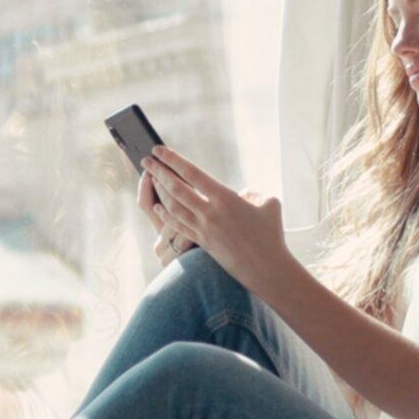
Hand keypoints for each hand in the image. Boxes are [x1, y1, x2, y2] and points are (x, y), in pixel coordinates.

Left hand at [145, 145, 292, 290]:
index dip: (173, 160)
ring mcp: (203, 229)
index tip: (159, 150)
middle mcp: (210, 213)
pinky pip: (178, 226)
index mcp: (225, 198)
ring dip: (158, 191)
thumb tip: (244, 193)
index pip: (192, 173)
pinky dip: (165, 214)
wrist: (267, 269)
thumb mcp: (270, 204)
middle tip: (145, 160)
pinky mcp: (202, 243)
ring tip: (150, 178)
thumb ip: (254, 193)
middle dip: (158, 172)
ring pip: (173, 207)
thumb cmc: (272, 235)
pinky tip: (157, 207)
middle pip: (176, 188)